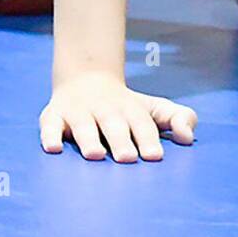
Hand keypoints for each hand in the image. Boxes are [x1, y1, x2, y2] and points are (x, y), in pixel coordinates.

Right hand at [40, 71, 197, 162]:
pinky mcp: (53, 116)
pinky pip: (49, 125)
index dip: (149, 138)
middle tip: (128, 158)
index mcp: (131, 109)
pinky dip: (50, 135)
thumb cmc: (126, 107)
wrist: (86, 78)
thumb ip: (178, 119)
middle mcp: (104, 108)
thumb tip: (188, 137)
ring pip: (83, 125)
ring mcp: (78, 112)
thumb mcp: (154, 108)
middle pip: (114, 124)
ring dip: (88, 138)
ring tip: (95, 155)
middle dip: (121, 139)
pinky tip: (53, 148)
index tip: (155, 156)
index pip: (142, 123)